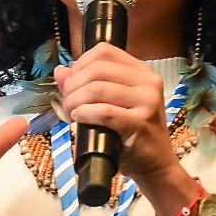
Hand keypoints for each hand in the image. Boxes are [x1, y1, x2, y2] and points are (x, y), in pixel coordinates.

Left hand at [53, 43, 176, 181]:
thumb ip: (86, 85)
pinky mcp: (140, 122)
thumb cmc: (131, 134)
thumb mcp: (112, 104)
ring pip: (97, 89)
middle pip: (97, 69)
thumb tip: (60, 71)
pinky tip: (78, 120)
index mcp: (142, 71)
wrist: (155, 164)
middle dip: (73, 85)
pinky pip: (103, 112)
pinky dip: (84, 114)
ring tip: (71, 113)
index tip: (71, 83)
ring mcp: (147, 101)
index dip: (80, 64)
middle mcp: (148, 81)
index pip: (103, 51)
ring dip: (75, 101)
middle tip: (67, 103)